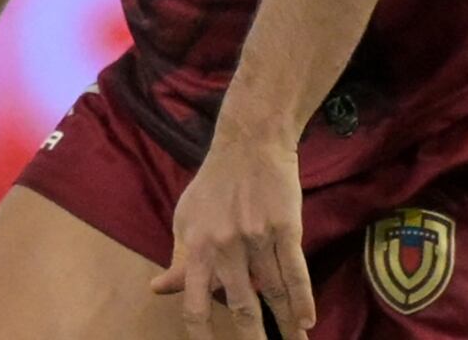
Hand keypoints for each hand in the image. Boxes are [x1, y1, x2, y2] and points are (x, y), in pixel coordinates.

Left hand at [149, 134, 314, 339]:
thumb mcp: (185, 220)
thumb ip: (179, 260)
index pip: (195, 302)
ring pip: (274, 293)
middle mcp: (226, 247)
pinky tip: (308, 322)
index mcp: (197, 247)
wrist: (248, 145)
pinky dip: (303, 300)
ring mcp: (257, 238)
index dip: (201, 333)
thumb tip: (159, 289)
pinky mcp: (286, 228)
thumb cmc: (213, 186)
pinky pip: (296, 272)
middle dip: (252, 339)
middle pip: (241, 306)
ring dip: (287, 325)